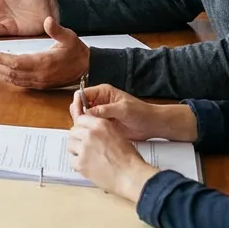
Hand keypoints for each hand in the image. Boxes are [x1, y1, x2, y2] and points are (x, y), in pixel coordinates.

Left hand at [0, 17, 88, 89]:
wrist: (86, 68)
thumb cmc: (76, 51)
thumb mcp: (69, 37)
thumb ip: (57, 30)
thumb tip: (48, 20)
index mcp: (44, 63)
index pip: (17, 63)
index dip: (0, 59)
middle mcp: (38, 75)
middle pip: (10, 73)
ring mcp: (37, 82)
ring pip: (12, 79)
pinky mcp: (38, 85)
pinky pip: (17, 82)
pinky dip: (5, 77)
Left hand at [66, 115, 158, 201]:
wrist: (130, 176)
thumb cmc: (128, 159)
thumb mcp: (117, 135)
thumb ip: (101, 130)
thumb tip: (90, 130)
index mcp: (100, 125)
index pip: (81, 119)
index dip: (81, 127)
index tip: (82, 132)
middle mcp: (90, 134)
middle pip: (73, 131)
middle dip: (77, 138)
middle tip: (83, 146)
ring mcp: (84, 149)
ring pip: (70, 145)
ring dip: (75, 150)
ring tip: (86, 156)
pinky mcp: (80, 163)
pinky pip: (71, 160)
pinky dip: (77, 163)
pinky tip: (87, 165)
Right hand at [69, 84, 197, 141]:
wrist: (151, 124)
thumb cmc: (141, 112)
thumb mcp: (123, 109)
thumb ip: (105, 109)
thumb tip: (88, 112)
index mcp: (103, 92)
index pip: (82, 94)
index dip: (78, 102)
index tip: (78, 113)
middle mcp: (99, 101)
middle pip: (80, 105)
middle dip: (78, 114)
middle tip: (80, 124)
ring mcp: (100, 113)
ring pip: (83, 117)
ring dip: (82, 123)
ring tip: (85, 130)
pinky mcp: (103, 124)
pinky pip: (90, 126)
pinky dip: (87, 130)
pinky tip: (89, 134)